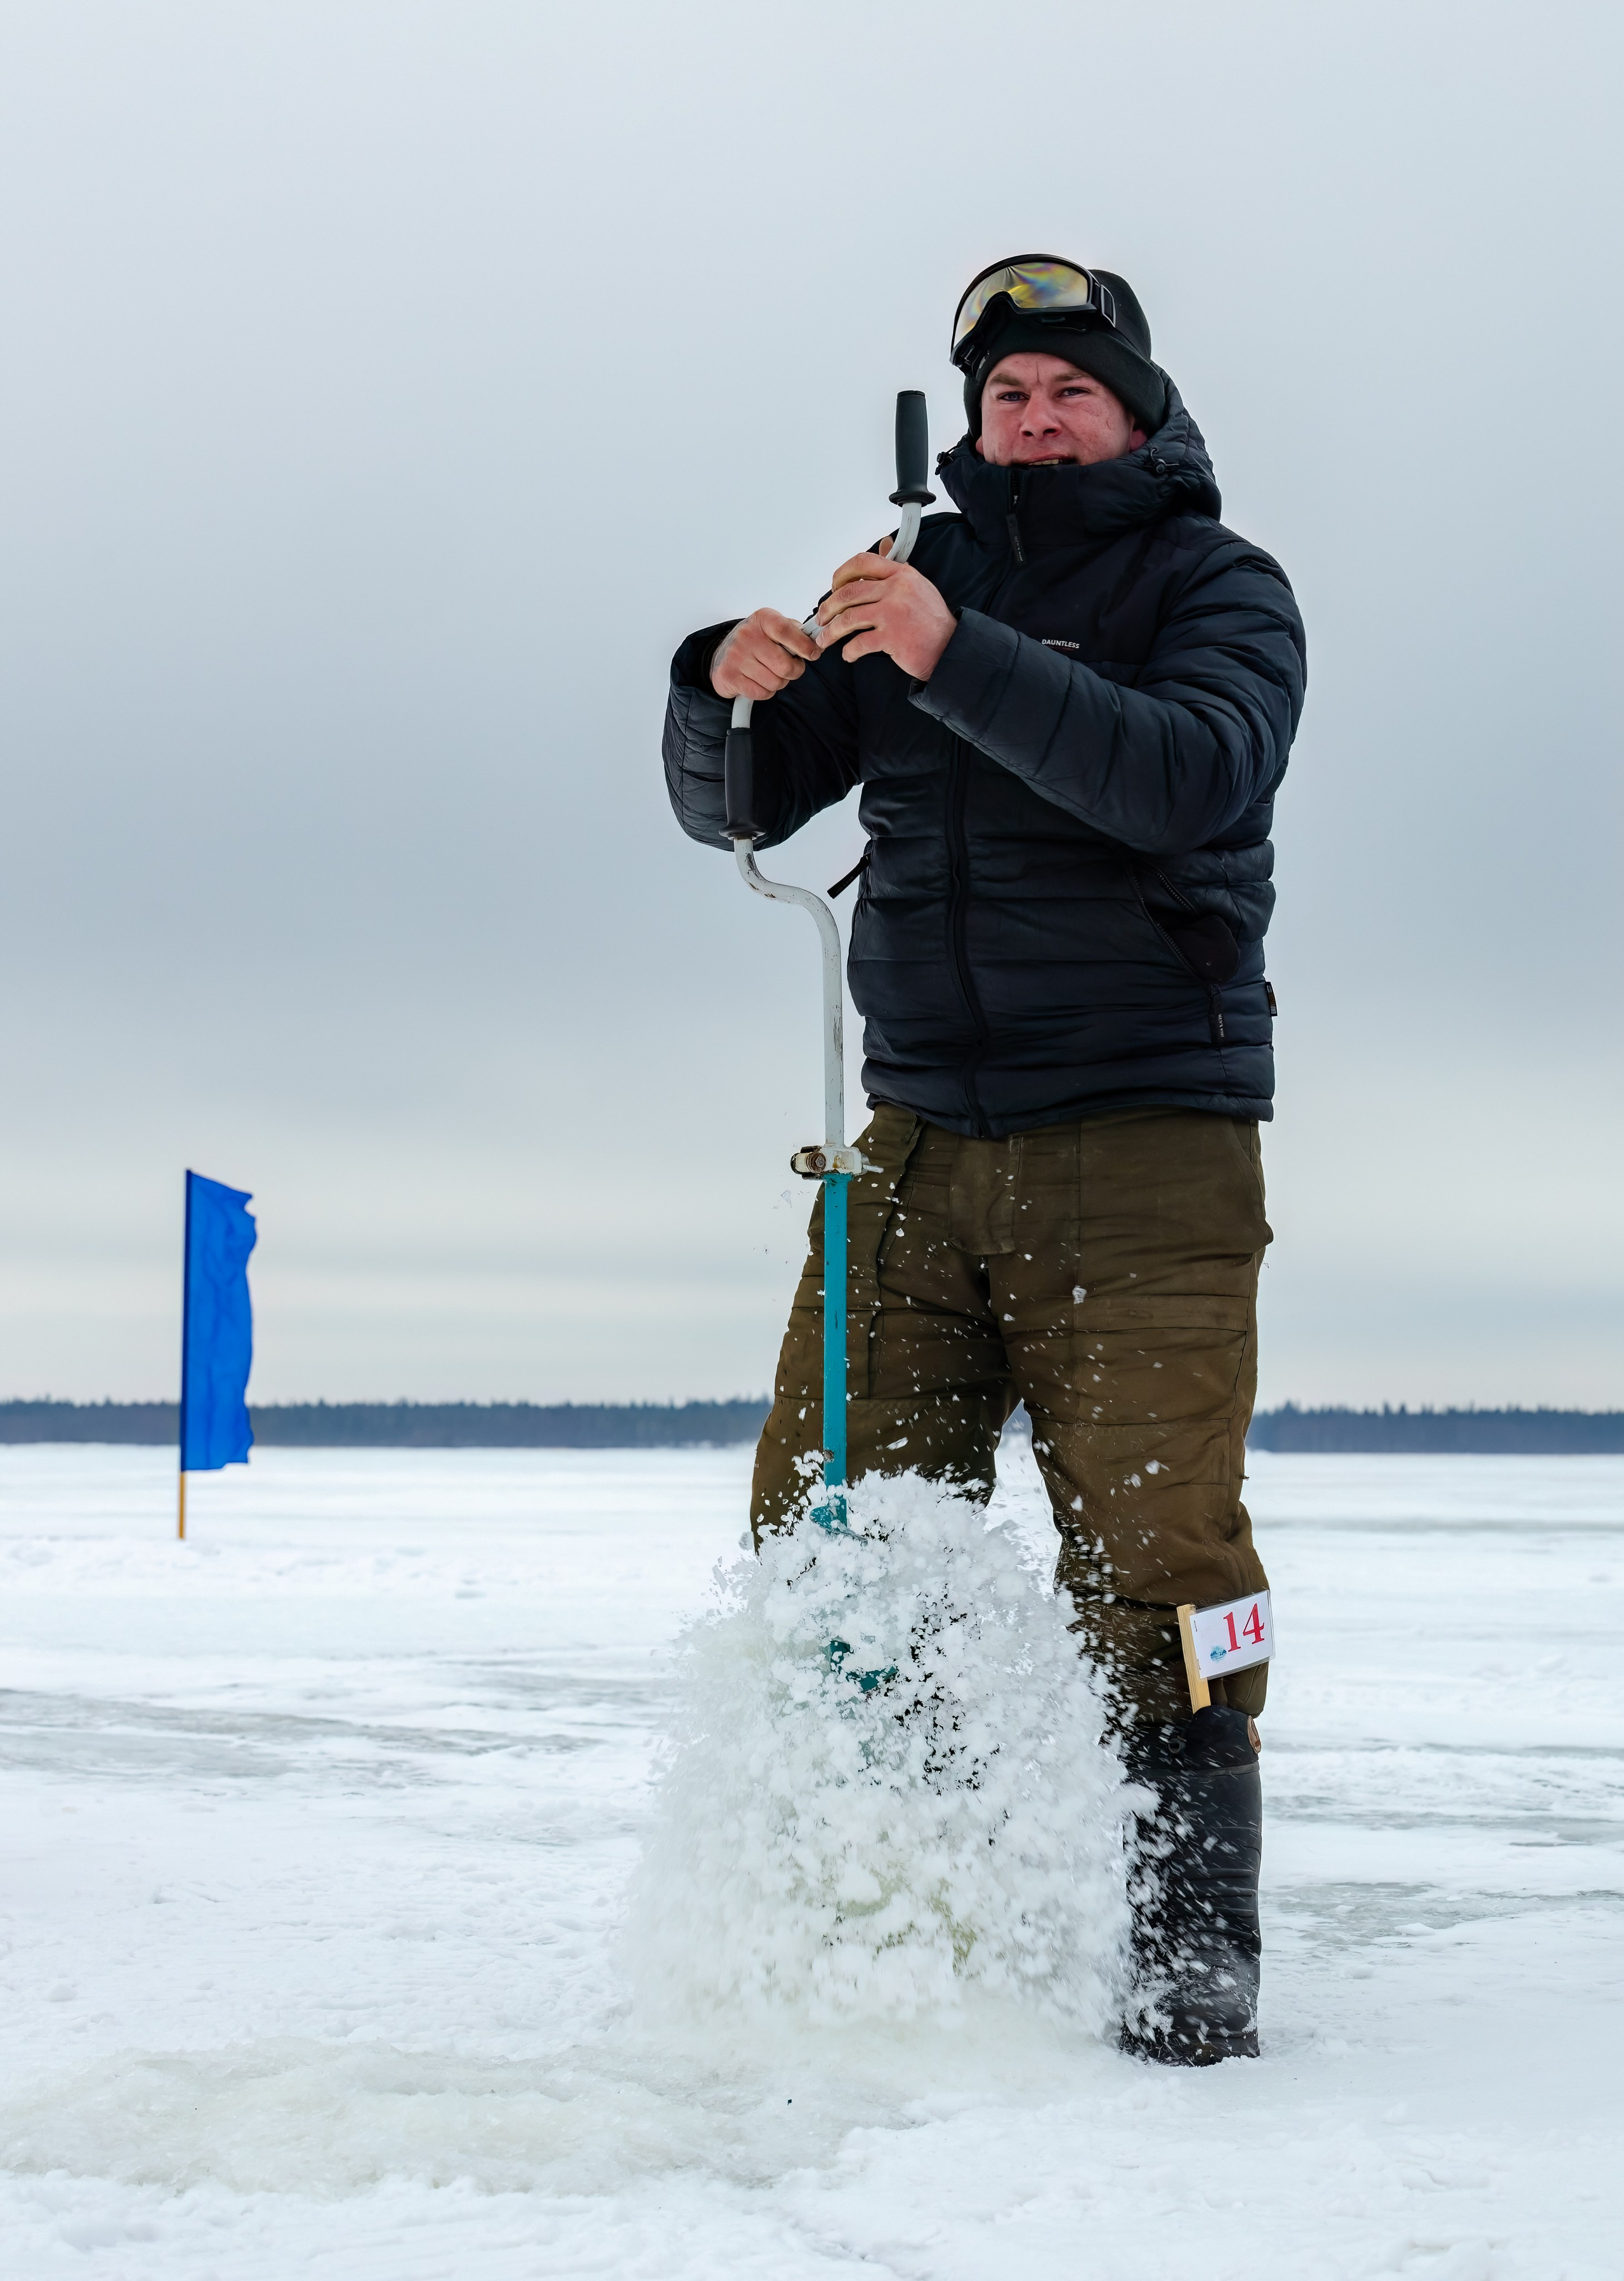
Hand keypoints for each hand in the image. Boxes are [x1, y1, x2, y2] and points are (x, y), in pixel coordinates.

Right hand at [710, 609, 819, 700]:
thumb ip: (795, 632)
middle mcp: (747, 635)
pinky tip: (759, 681)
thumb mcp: (773, 627)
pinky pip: (762, 693)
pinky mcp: (730, 676)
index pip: (785, 630)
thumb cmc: (754, 641)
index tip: (813, 653)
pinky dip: (766, 692)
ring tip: (770, 673)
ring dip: (779, 683)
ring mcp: (736, 656)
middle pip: (784, 665)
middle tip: (790, 668)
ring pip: (775, 683)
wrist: (722, 654)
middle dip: (794, 671)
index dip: (804, 645)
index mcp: (762, 619)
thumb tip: (817, 643)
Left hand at [816, 541, 957, 680]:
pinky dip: (849, 651)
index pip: (862, 562)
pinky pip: (859, 643)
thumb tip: (884, 544)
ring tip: (826, 639)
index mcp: (901, 574)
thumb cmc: (931, 619)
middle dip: (828, 607)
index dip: (841, 574)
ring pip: (848, 618)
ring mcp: (893, 614)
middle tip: (822, 618)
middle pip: (848, 593)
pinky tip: (848, 654)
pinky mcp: (892, 637)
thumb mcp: (917, 584)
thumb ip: (896, 567)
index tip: (833, 587)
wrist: (949, 647)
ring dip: (831, 631)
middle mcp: (896, 590)